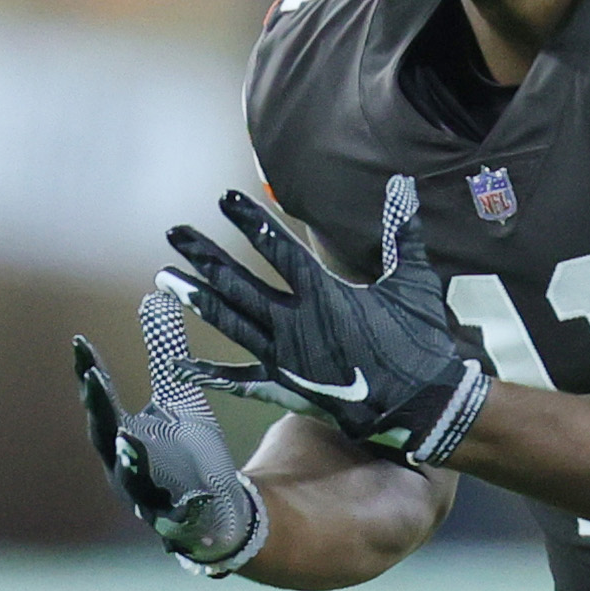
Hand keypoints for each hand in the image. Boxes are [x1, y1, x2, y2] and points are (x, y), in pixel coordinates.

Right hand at [74, 292, 266, 574]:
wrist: (215, 510)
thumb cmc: (188, 451)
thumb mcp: (178, 396)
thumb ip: (164, 353)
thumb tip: (153, 297)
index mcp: (121, 436)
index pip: (100, 401)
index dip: (88, 374)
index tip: (80, 343)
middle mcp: (125, 469)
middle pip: (106, 438)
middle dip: (99, 410)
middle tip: (94, 380)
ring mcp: (148, 500)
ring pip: (133, 482)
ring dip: (130, 460)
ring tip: (129, 439)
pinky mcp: (178, 524)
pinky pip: (180, 519)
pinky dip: (187, 509)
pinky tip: (201, 497)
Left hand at [159, 189, 492, 466]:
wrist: (424, 405)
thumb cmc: (420, 342)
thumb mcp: (412, 283)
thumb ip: (401, 233)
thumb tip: (401, 185)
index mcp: (325, 294)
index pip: (277, 248)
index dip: (248, 221)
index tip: (222, 199)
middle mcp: (296, 324)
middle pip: (238, 283)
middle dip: (204, 256)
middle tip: (175, 233)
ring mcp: (286, 357)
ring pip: (231, 322)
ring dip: (196, 299)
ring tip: (166, 280)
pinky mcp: (285, 387)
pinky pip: (239, 379)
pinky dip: (209, 373)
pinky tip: (177, 364)